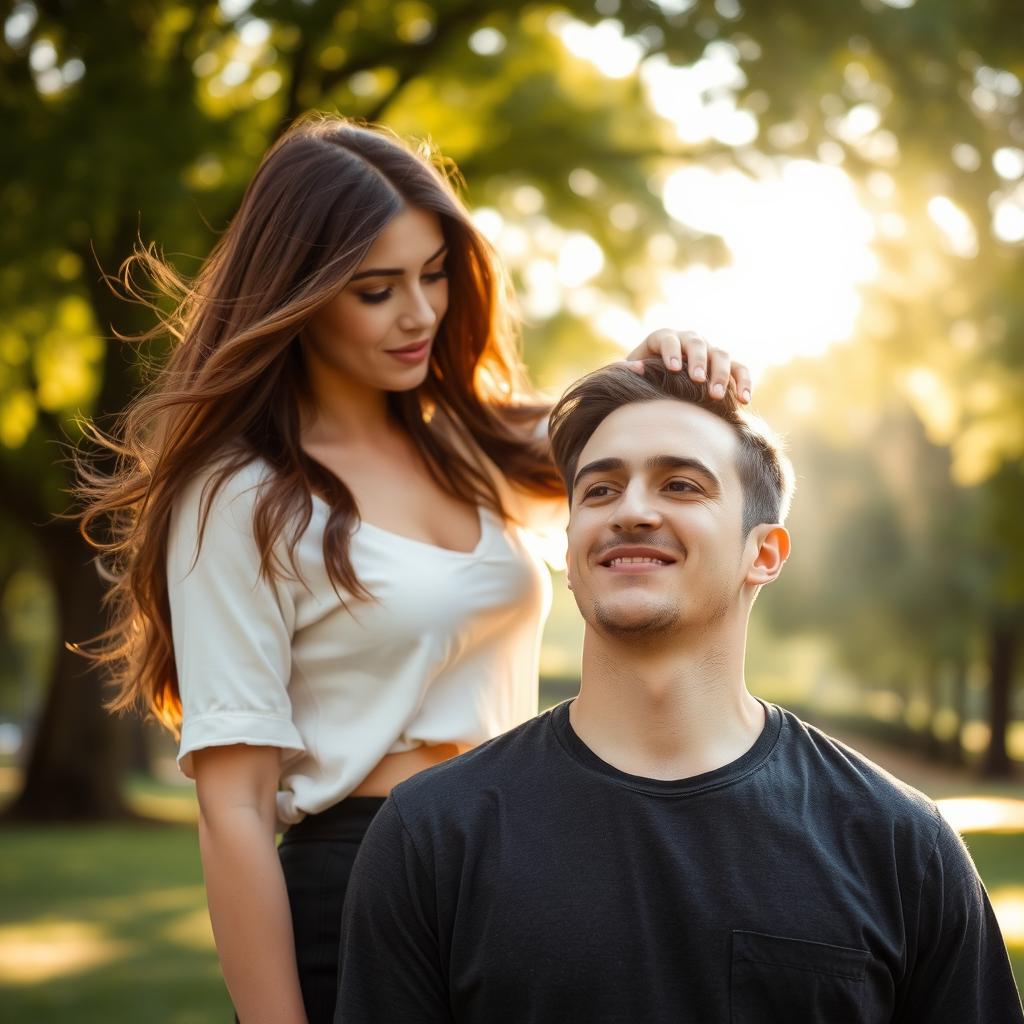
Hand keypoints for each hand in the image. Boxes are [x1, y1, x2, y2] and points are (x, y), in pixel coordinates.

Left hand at [624, 329, 751, 404]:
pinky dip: (744, 382)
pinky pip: (740, 369)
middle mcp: (689, 340)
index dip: (671, 351)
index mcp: (664, 338)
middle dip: (699, 361)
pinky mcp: (725, 366)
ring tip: (717, 395)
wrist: (660, 382)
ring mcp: (709, 351)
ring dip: (721, 374)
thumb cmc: (643, 377)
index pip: (669, 339)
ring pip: (721, 355)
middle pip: (697, 344)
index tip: (673, 368)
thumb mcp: (633, 372)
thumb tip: (633, 368)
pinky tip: (744, 400)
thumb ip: (630, 369)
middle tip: (698, 380)